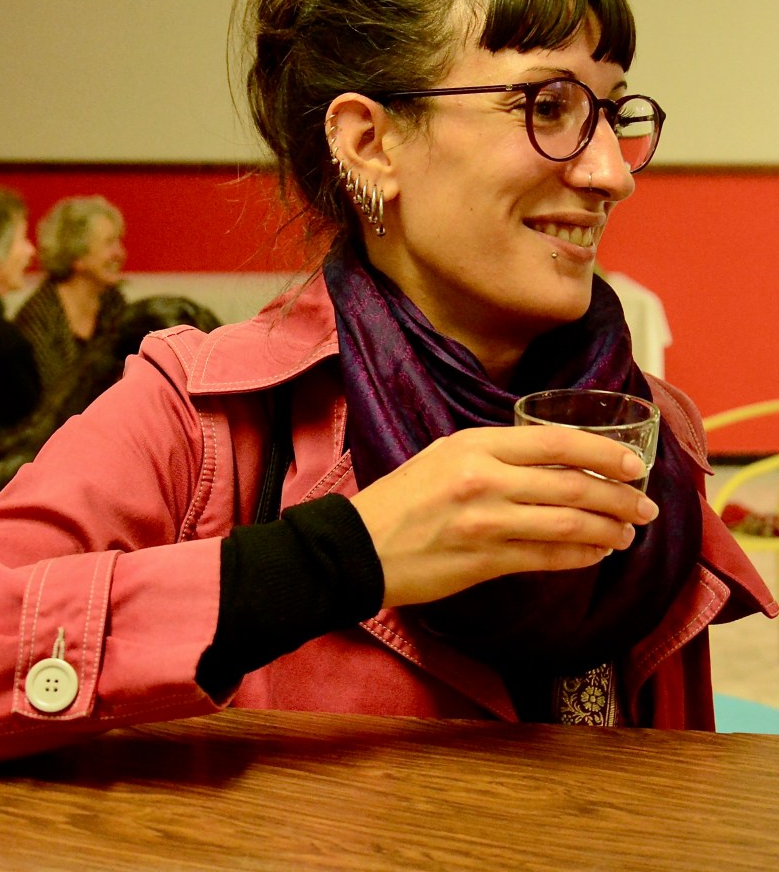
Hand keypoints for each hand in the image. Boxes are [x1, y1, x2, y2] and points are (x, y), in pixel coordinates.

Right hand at [348, 425, 659, 608]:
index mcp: (474, 445)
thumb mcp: (441, 456)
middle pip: (572, 484)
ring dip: (607, 529)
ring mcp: (485, 522)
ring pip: (567, 523)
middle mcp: (484, 479)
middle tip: (645, 507)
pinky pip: (548, 557)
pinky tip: (595, 554)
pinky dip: (580, 555)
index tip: (634, 465)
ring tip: (627, 533)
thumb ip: (493, 455)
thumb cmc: (398, 499)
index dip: (604, 453)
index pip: (556, 441)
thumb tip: (550, 463)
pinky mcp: (485, 561)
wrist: (357, 546)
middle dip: (620, 496)